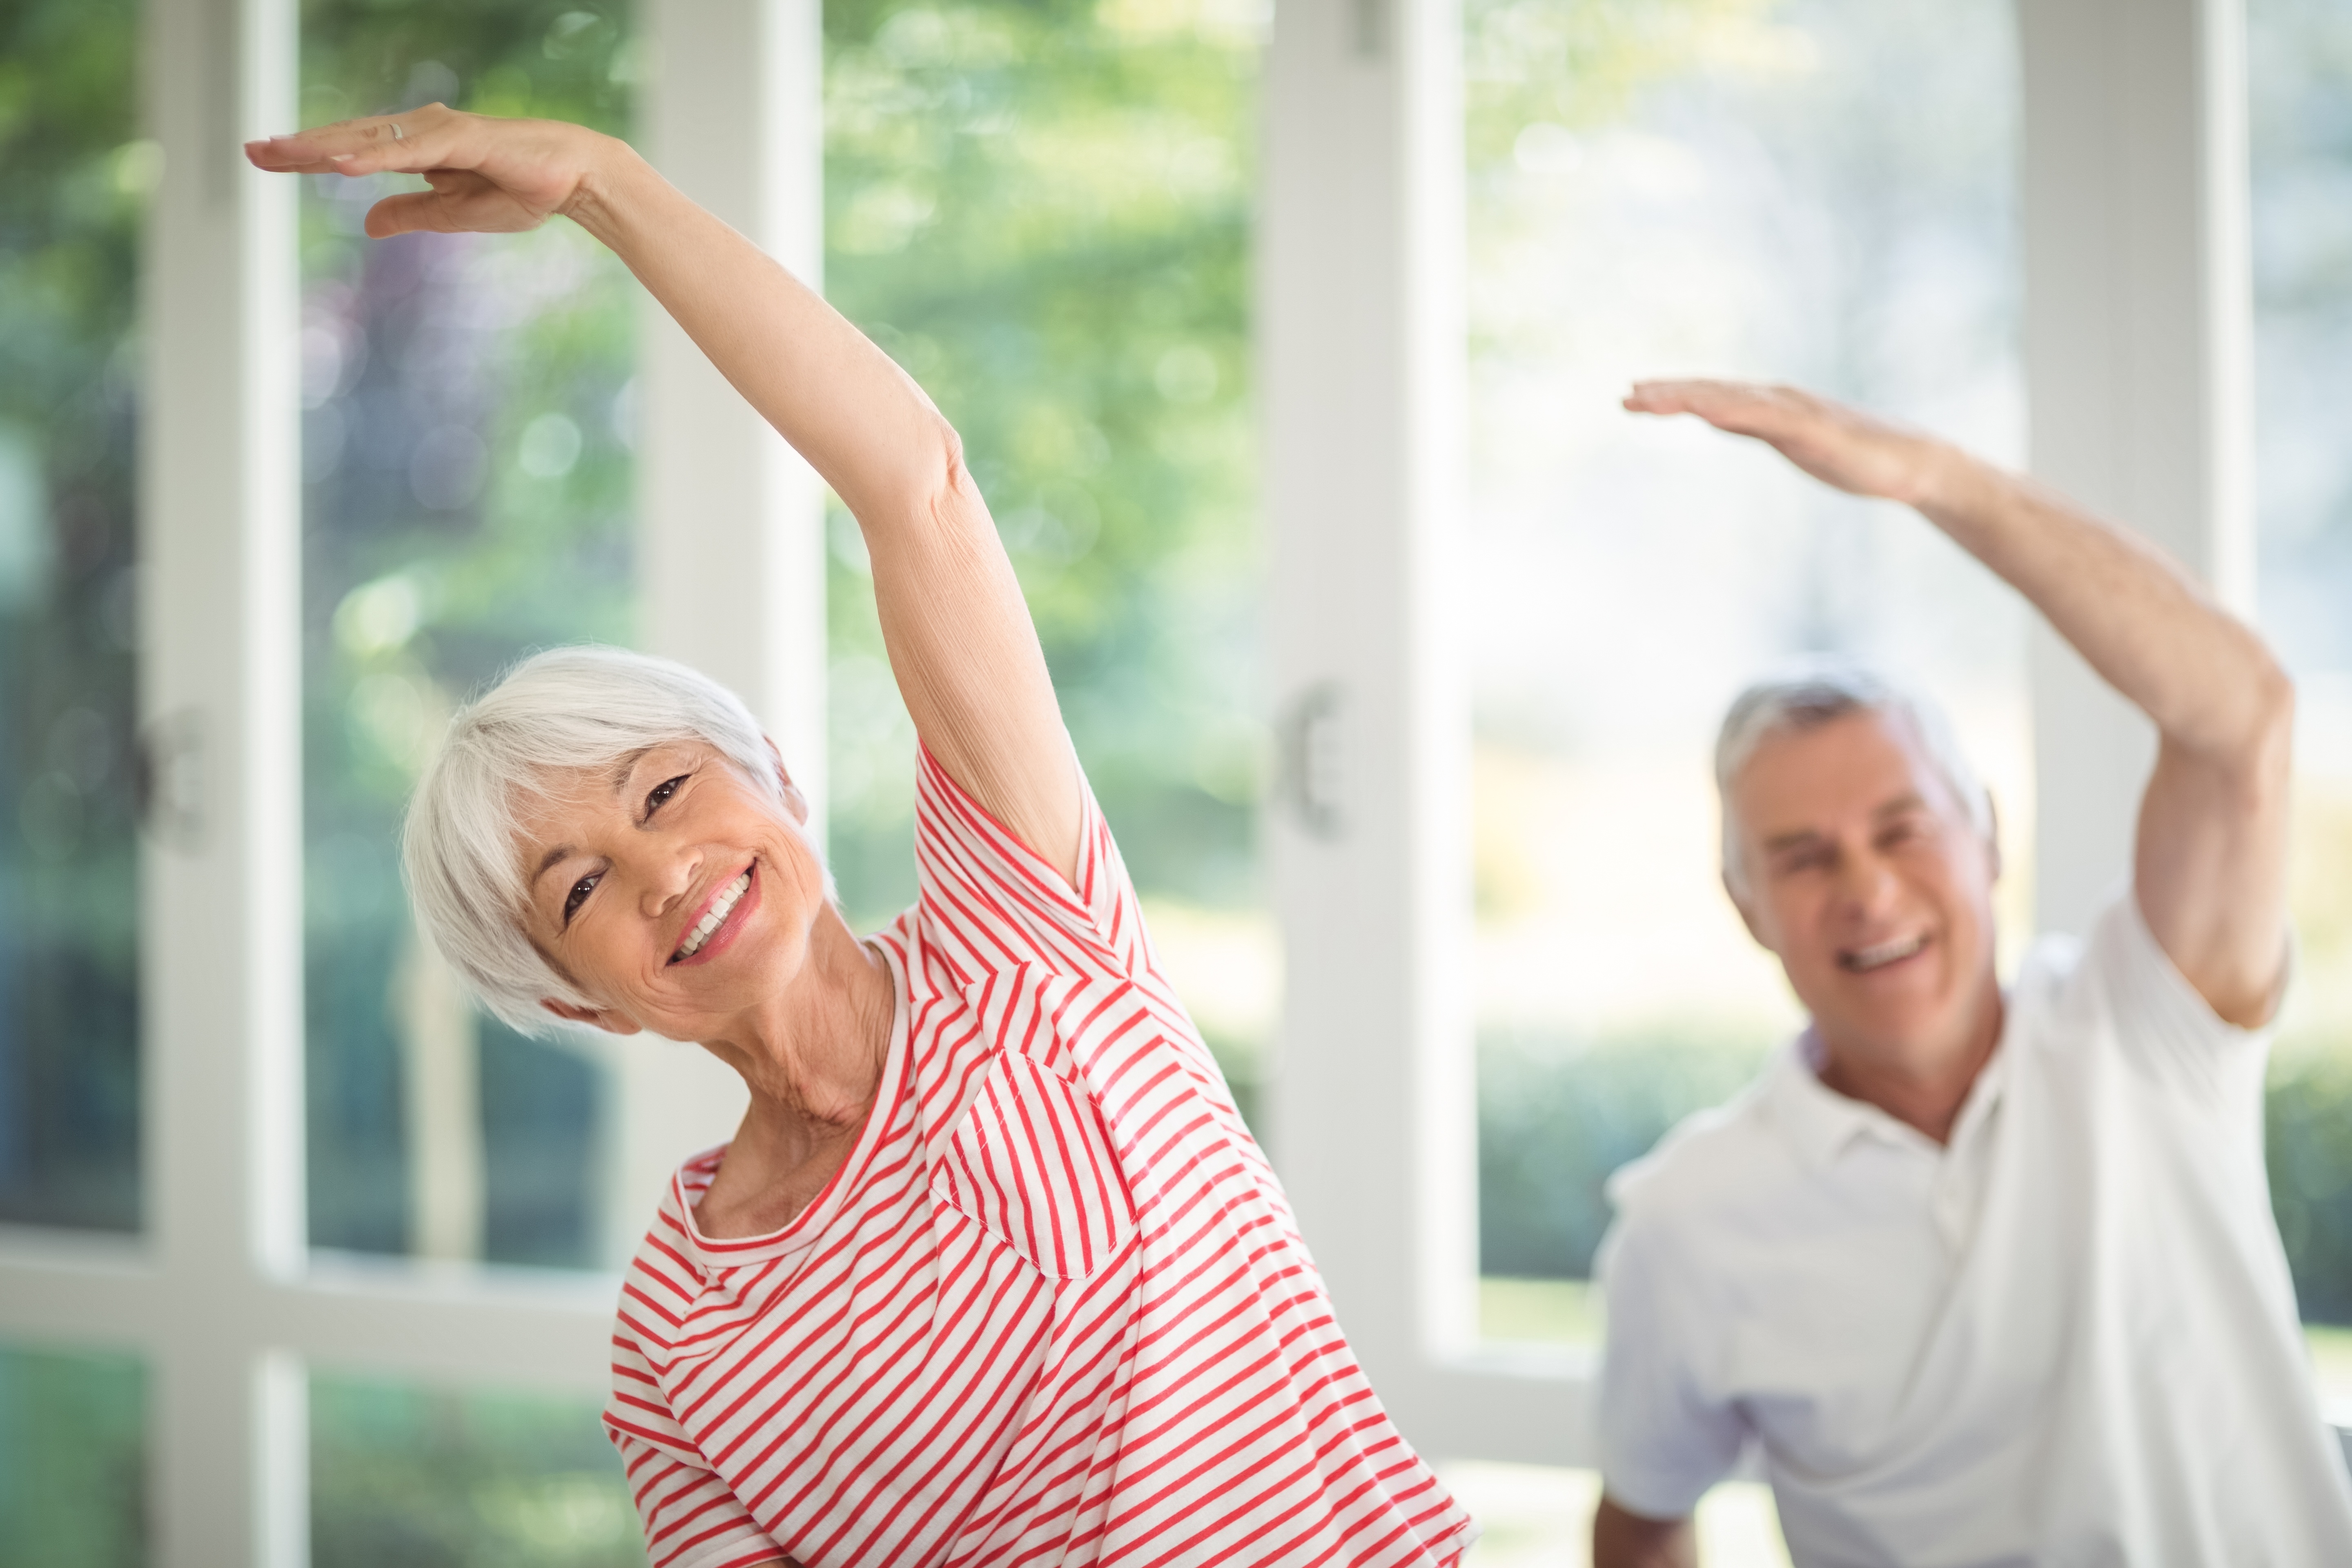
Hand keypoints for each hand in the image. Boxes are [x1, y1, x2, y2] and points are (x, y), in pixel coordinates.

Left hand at [243, 105, 613, 238]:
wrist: (575, 180)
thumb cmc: (522, 190)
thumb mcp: (454, 214)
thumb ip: (410, 213)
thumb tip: (367, 222)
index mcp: (419, 149)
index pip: (352, 149)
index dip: (308, 154)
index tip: (266, 158)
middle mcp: (422, 132)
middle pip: (350, 137)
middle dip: (301, 145)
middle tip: (252, 150)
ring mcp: (440, 132)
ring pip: (370, 139)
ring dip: (325, 146)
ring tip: (283, 153)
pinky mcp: (463, 140)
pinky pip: (409, 150)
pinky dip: (373, 156)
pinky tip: (340, 164)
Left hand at [1623, 378, 1960, 509]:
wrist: (1913, 466)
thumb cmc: (1854, 455)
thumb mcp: (1789, 441)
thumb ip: (1753, 427)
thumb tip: (1716, 418)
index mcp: (1772, 407)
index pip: (1712, 396)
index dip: (1672, 395)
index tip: (1631, 397)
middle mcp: (1780, 401)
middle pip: (1714, 392)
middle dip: (1669, 393)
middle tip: (1625, 396)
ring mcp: (1798, 413)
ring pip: (1733, 400)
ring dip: (1690, 398)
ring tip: (1651, 399)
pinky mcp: (1816, 430)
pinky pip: (1768, 420)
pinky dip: (1734, 412)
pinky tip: (1706, 413)